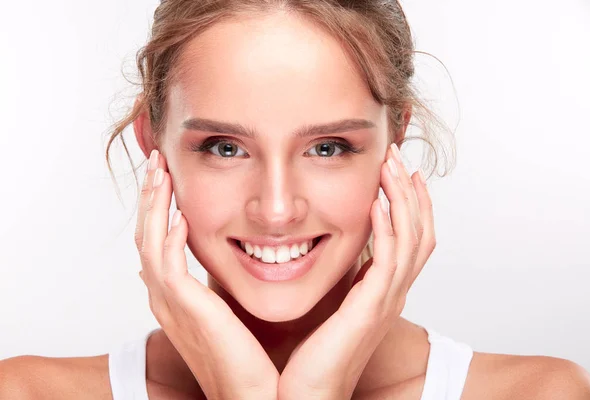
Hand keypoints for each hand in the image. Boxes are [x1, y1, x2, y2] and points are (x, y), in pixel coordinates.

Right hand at [135, 149, 278, 399]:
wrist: (252, 394)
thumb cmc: (247, 356)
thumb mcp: (226, 312)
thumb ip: (215, 286)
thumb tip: (224, 264)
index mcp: (174, 297)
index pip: (156, 242)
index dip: (157, 208)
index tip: (168, 178)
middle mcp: (164, 297)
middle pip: (145, 235)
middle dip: (150, 196)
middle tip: (157, 162)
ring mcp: (169, 302)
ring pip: (148, 241)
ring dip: (154, 204)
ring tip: (161, 171)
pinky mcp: (183, 307)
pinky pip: (166, 262)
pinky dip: (168, 234)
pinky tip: (181, 212)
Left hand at [278, 143, 435, 399]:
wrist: (310, 394)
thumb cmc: (314, 354)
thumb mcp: (333, 306)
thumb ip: (342, 278)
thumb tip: (330, 248)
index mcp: (384, 291)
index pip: (410, 238)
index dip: (410, 204)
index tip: (399, 172)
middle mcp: (393, 293)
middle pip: (420, 232)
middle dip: (411, 191)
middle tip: (398, 156)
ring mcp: (386, 301)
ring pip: (411, 239)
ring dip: (403, 199)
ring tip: (392, 166)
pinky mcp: (371, 308)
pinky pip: (389, 260)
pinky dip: (388, 228)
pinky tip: (377, 203)